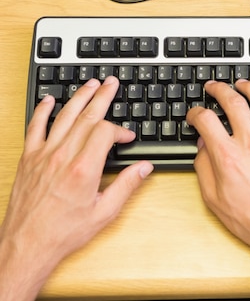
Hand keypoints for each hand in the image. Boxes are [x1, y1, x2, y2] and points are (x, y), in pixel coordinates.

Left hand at [0, 76, 152, 300]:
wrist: (27, 244)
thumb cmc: (63, 232)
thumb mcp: (104, 213)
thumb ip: (126, 186)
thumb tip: (144, 168)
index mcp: (84, 170)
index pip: (105, 133)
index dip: (120, 130)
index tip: (127, 137)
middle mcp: (62, 157)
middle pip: (86, 117)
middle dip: (101, 97)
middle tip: (111, 83)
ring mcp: (43, 156)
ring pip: (63, 117)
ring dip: (78, 98)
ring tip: (89, 84)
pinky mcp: (28, 159)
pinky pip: (35, 128)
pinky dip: (42, 111)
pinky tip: (49, 101)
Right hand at [186, 79, 249, 252]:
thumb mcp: (213, 198)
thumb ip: (204, 168)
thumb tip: (202, 147)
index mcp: (228, 155)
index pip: (206, 120)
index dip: (196, 113)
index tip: (195, 115)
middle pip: (234, 102)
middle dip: (220, 89)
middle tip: (215, 87)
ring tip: (244, 84)